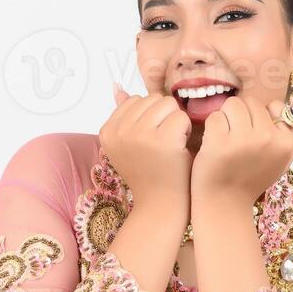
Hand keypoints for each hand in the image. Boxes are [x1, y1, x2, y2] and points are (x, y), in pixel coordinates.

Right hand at [100, 83, 192, 210]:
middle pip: (152, 99)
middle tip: (162, 144)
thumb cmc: (148, 173)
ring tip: (171, 144)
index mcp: (107, 131)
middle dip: (164, 117)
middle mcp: (119, 131)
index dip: (150, 117)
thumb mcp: (128, 144)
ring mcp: (139, 135)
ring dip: (176, 122)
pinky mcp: (162, 140)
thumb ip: (123, 115)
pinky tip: (180, 149)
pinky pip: (181, 117)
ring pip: (168, 104)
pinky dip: (186, 131)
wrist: (159, 205)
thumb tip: (117, 87)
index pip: (135, 100)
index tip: (149, 141)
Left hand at [191, 95, 292, 205]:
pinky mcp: (221, 142)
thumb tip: (286, 102)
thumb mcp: (281, 160)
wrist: (226, 203)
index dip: (261, 117)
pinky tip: (214, 144)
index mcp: (287, 142)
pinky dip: (211, 128)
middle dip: (241, 115)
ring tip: (225, 138)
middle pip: (251, 102)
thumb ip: (289, 133)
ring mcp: (245, 140)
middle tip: (236, 138)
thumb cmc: (251, 179)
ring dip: (225, 118)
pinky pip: (215, 117)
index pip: (275, 107)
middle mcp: (269, 138)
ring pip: (233, 105)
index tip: (254, 135)